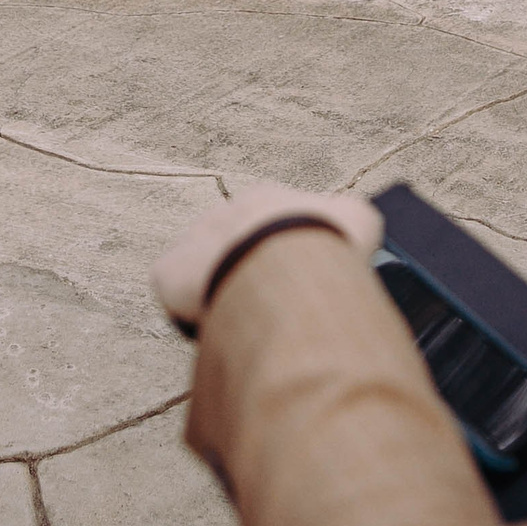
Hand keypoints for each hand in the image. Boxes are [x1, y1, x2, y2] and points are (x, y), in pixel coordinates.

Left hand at [152, 181, 384, 333]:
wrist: (283, 265)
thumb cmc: (323, 246)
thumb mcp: (357, 221)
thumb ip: (348, 219)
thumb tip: (351, 224)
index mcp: (267, 200)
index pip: (272, 224)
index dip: (285, 256)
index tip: (296, 283)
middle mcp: (224, 213)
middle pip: (235, 247)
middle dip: (250, 274)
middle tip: (270, 308)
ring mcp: (193, 241)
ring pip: (202, 269)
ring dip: (218, 290)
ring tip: (245, 321)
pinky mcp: (169, 273)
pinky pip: (174, 292)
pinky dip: (189, 310)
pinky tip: (214, 325)